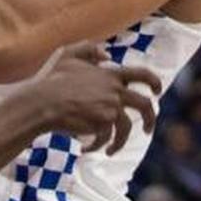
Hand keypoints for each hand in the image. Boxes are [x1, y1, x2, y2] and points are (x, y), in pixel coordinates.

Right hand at [39, 43, 159, 153]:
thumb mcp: (68, 54)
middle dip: (150, 119)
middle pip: (145, 105)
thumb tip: (107, 54)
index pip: (141, 74)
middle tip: (148, 129)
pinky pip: (106, 138)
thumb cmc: (52, 78)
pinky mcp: (103, 124)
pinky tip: (86, 149)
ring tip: (111, 151)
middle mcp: (115, 90)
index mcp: (110, 73)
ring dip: (119, 142)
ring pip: (127, 128)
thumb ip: (88, 49)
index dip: (153, 81)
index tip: (157, 91)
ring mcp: (110, 107)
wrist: (43, 102)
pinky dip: (98, 146)